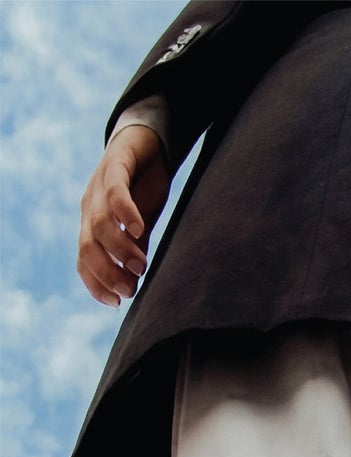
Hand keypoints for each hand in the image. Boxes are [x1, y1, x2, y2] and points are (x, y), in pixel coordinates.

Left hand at [77, 124, 169, 307]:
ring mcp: (100, 185)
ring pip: (99, 224)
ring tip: (140, 265)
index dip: (96, 285)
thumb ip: (135, 251)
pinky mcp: (116, 165)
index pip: (84, 261)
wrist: (147, 141)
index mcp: (92, 224)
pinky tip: (137, 229)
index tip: (118, 303)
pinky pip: (115, 193)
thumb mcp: (140, 226)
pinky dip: (124, 213)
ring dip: (118, 250)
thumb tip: (134, 285)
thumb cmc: (143, 187)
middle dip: (106, 273)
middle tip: (130, 290)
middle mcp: (90, 206)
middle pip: (86, 246)